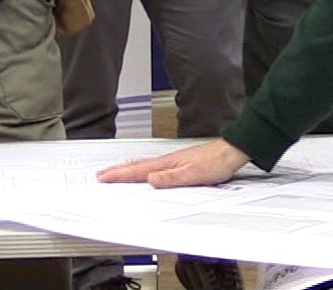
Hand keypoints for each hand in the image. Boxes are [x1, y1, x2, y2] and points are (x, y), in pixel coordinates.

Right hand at [98, 138, 250, 187]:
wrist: (230, 152)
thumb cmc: (215, 162)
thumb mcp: (192, 175)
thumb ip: (170, 178)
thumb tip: (150, 180)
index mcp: (167, 164)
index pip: (138, 170)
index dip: (119, 174)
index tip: (104, 177)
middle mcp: (167, 160)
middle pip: (137, 165)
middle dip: (118, 170)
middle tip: (102, 174)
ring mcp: (172, 160)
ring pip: (144, 165)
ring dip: (128, 169)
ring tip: (116, 172)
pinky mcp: (179, 162)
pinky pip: (153, 165)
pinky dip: (142, 168)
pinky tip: (144, 171)